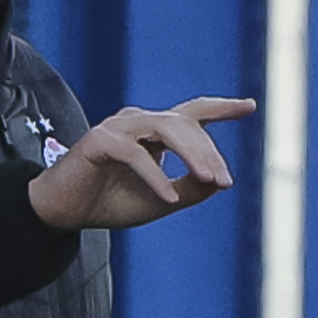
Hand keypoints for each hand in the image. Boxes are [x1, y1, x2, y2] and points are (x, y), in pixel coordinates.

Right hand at [29, 98, 249, 232]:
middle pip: (186, 124)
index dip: (222, 108)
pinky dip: (155, 176)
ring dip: (192, 154)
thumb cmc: (112, 201)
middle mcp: (138, 122)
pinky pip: (135, 153)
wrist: (66, 212)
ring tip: (210, 180)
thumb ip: (192, 189)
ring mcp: (118, 127)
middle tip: (225, 181)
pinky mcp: (98, 141)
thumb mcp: (163, 200)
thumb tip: (219, 181)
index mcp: (155, 133)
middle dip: (210, 152)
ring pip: (165, 128)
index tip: (250, 105)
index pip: (193, 114)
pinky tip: (170, 198)